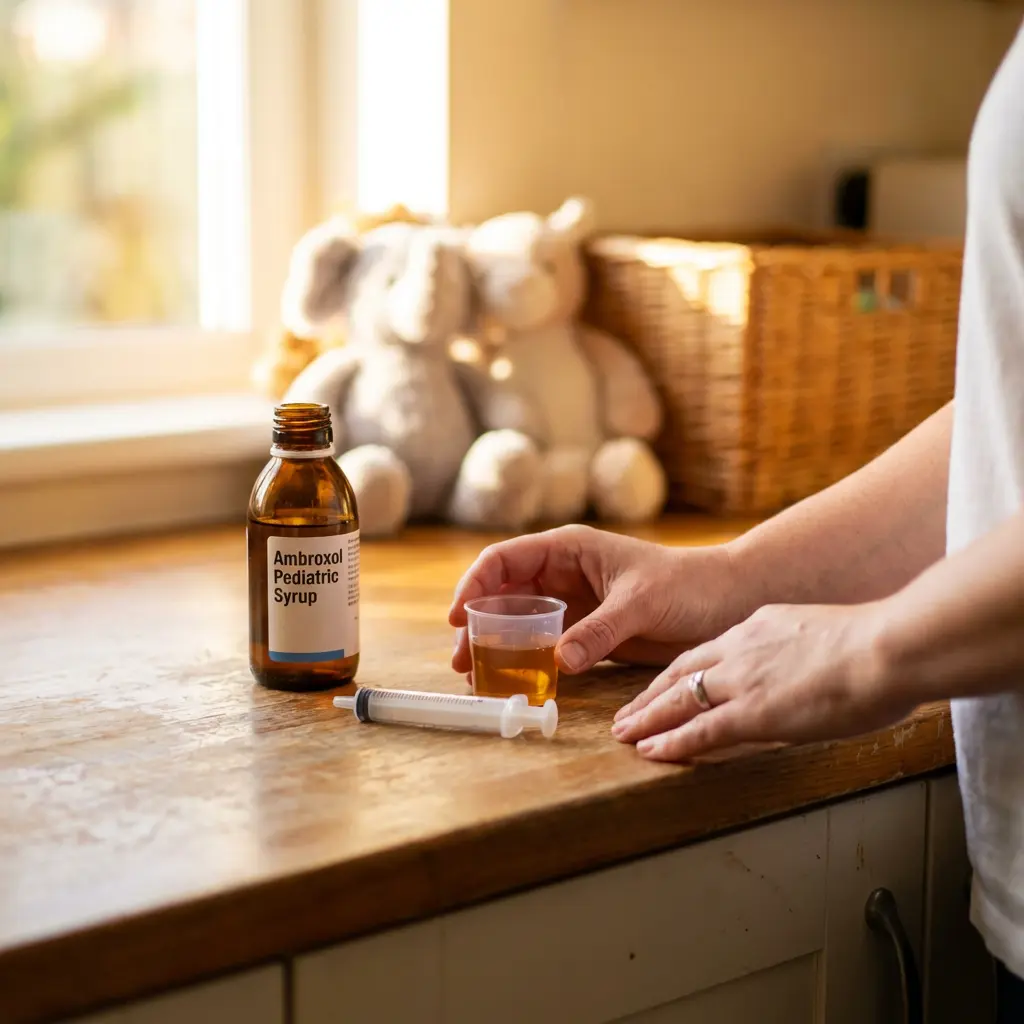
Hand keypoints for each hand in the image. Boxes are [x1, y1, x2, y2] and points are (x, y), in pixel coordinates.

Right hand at [449, 524, 743, 674]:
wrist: (727, 603)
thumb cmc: (688, 585)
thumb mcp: (642, 602)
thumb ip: (600, 629)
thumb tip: (559, 659)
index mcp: (568, 549)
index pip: (504, 560)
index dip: (474, 585)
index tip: (458, 618)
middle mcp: (562, 574)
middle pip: (502, 594)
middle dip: (477, 624)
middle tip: (462, 661)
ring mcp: (572, 605)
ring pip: (518, 622)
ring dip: (496, 646)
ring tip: (477, 677)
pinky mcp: (586, 633)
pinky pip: (544, 646)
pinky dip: (526, 663)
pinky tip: (514, 683)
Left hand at [612, 601, 914, 760]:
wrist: (888, 646)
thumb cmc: (880, 644)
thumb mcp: (827, 634)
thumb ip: (806, 651)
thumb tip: (811, 667)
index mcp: (761, 625)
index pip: (708, 650)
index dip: (681, 670)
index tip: (663, 683)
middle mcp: (741, 647)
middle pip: (681, 671)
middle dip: (650, 693)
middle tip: (627, 710)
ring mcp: (743, 679)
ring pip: (678, 699)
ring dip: (647, 718)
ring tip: (623, 733)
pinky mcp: (753, 712)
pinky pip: (700, 730)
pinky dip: (671, 742)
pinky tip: (650, 752)